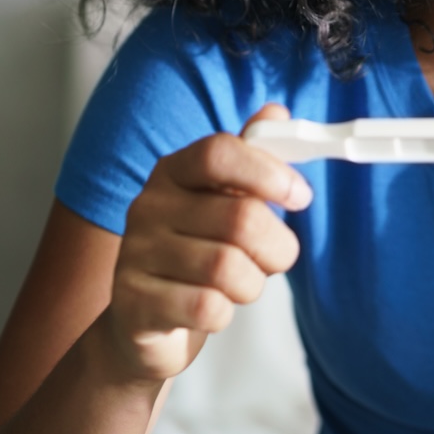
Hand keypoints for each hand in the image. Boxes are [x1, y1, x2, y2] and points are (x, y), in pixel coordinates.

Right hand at [94, 104, 309, 384]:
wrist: (144, 321)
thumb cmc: (197, 252)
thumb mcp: (225, 202)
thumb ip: (252, 160)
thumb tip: (276, 113)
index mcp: (174, 172)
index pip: (219, 152)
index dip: (268, 172)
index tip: (300, 196)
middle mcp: (148, 206)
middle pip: (241, 218)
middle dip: (276, 247)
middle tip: (274, 257)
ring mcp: (135, 255)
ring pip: (228, 268)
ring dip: (252, 284)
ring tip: (240, 285)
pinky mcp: (134, 305)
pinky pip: (207, 308)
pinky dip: (224, 314)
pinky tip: (210, 308)